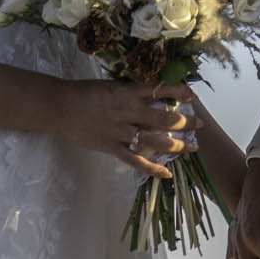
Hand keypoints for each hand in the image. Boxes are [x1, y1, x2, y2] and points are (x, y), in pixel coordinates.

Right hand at [51, 79, 198, 179]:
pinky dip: (152, 168)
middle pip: (163, 118)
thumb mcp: (111, 86)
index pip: (160, 90)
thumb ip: (131, 91)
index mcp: (127, 92)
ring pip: (154, 140)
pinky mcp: (111, 147)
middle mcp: (128, 111)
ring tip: (192, 147)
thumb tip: (152, 93)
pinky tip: (166, 173)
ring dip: (176, 145)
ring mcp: (120, 131)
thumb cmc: (84, 92)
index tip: (193, 96)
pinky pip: (135, 160)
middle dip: (185, 122)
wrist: (60, 106)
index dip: (179, 93)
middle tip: (200, 124)